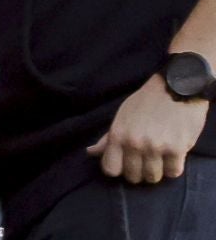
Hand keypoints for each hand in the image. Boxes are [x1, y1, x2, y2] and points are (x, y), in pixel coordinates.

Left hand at [87, 74, 208, 182]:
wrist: (176, 89)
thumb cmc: (146, 102)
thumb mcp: (123, 116)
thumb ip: (108, 138)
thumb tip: (91, 152)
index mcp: (118, 135)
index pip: (110, 169)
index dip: (118, 170)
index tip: (125, 165)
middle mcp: (134, 143)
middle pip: (133, 177)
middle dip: (138, 172)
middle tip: (145, 160)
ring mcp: (155, 147)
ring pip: (153, 177)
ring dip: (157, 171)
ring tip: (159, 158)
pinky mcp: (176, 150)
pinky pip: (173, 173)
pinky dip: (173, 167)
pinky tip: (172, 156)